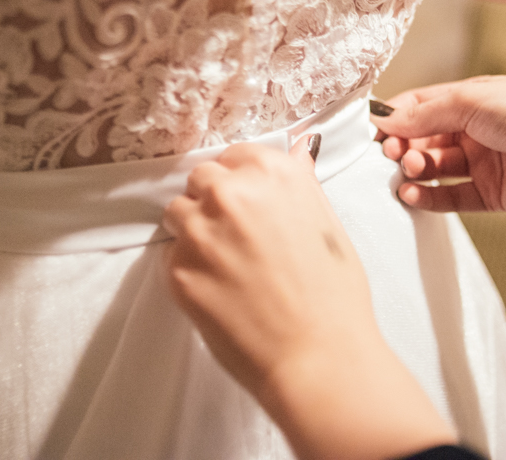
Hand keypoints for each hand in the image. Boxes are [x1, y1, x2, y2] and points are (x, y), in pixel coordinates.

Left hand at [163, 138, 374, 397]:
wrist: (318, 356)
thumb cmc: (333, 296)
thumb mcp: (328, 224)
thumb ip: (301, 183)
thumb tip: (299, 148)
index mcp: (273, 172)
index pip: (234, 155)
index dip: (241, 181)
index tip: (249, 204)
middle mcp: (232, 191)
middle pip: (201, 179)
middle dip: (213, 202)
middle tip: (237, 239)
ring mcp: (200, 229)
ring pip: (178, 213)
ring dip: (194, 232)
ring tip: (227, 266)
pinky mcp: (178, 268)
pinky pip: (172, 255)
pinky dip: (189, 269)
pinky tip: (221, 291)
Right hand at [374, 76, 505, 213]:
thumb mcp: (472, 101)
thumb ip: (426, 112)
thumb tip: (386, 118)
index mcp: (467, 102)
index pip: (418, 107)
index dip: (394, 118)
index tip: (372, 131)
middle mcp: (471, 132)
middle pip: (421, 140)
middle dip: (401, 146)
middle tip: (392, 153)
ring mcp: (479, 164)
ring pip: (432, 169)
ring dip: (414, 170)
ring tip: (410, 169)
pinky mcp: (488, 195)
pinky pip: (449, 198)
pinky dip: (427, 198)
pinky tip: (412, 194)